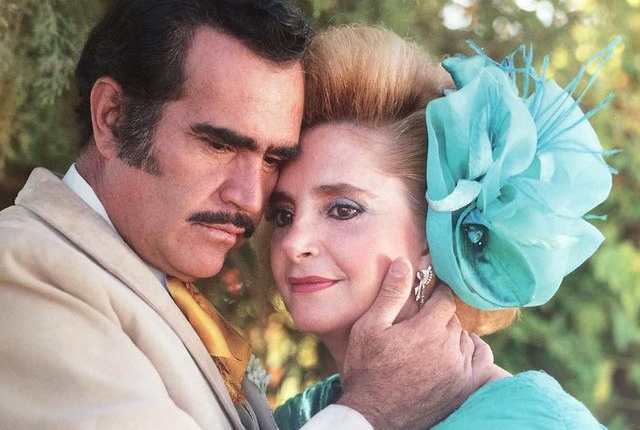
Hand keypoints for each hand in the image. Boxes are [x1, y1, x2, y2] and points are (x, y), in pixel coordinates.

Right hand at [336, 258, 494, 429]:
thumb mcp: (370, 327)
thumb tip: (404, 263)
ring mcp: (459, 370)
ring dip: (454, 335)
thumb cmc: (366, 368)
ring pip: (466, 338)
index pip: (445, 299)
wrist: (373, 415)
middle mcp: (449, 348)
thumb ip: (391, 294)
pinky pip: (482, 361)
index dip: (436, 295)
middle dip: (440, 316)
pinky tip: (456, 353)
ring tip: (434, 340)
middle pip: (454, 319)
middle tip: (423, 322)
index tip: (428, 297)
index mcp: (427, 329)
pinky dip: (473, 352)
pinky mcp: (463, 388)